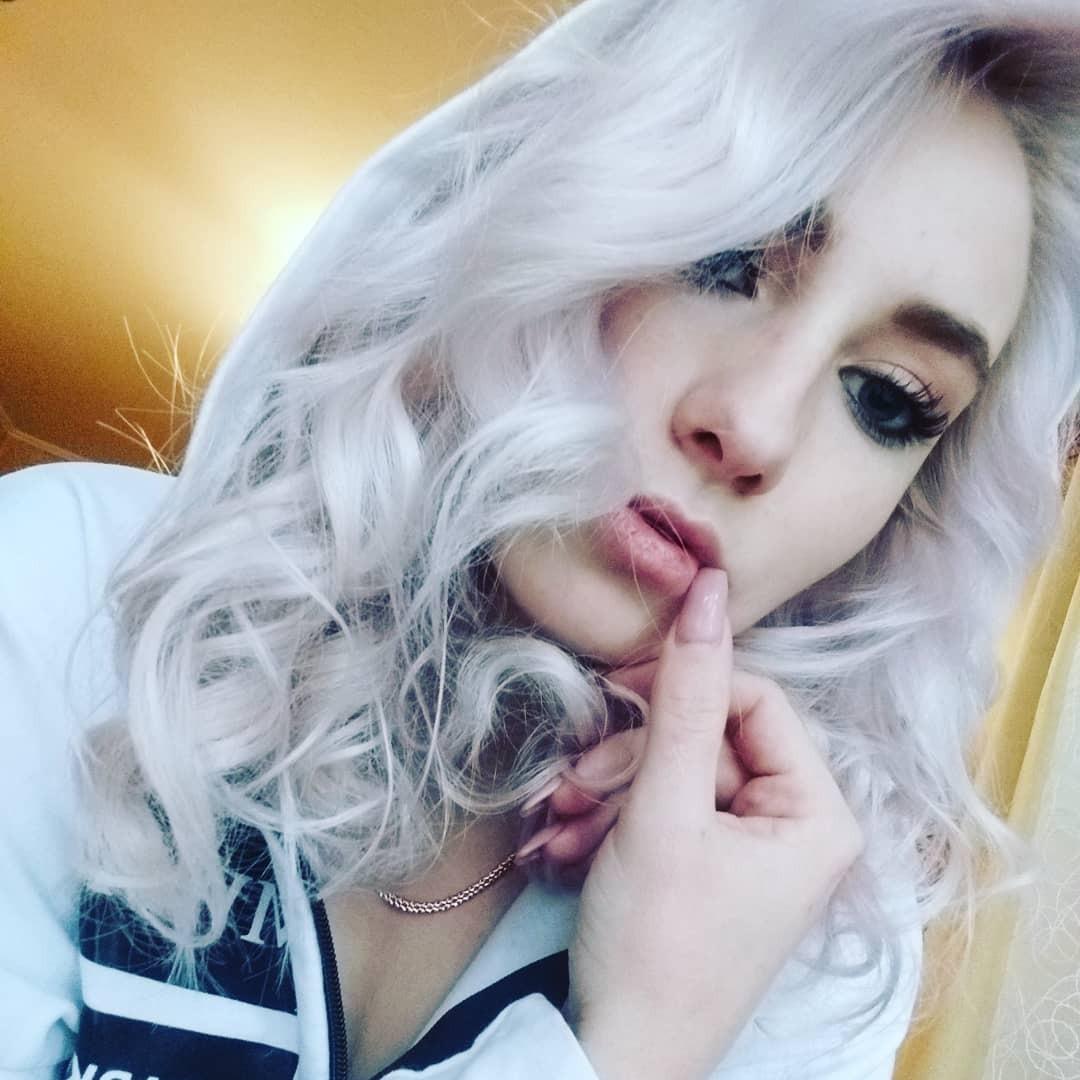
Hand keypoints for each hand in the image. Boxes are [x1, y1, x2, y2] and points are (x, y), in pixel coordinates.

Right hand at [561, 569, 862, 1078]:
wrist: (611, 1053)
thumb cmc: (654, 942)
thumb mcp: (662, 808)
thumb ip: (682, 697)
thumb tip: (707, 590)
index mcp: (818, 813)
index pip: (753, 698)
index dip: (682, 685)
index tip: (613, 691)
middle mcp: (797, 826)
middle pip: (707, 736)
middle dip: (632, 755)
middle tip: (577, 781)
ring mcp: (751, 849)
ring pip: (674, 770)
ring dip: (610, 786)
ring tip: (565, 820)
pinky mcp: (710, 866)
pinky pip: (663, 808)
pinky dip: (614, 817)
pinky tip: (572, 842)